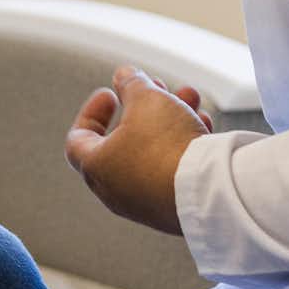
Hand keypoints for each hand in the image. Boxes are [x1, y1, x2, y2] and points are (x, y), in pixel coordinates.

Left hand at [62, 65, 213, 234]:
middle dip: (142, 108)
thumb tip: (124, 76)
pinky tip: (203, 123)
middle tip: (157, 87)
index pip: (78, 138)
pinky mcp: (174, 211)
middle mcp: (116, 191)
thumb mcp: (146, 99)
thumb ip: (131, 83)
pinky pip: (174, 174)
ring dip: (169, 121)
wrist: (209, 192)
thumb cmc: (166, 145)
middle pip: (123, 141)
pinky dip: (184, 147)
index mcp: (96, 168)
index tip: (111, 94)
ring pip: (153, 154)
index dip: (92, 111)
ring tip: (189, 97)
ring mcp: (146, 205)